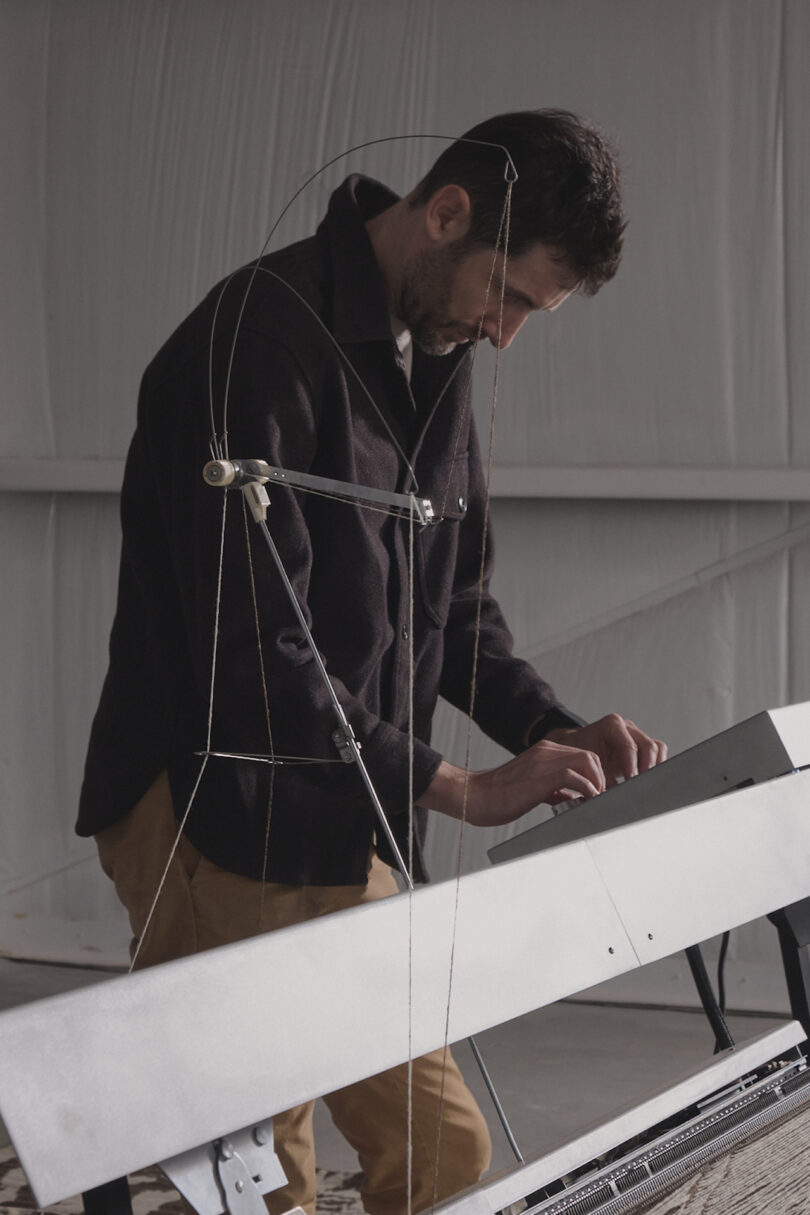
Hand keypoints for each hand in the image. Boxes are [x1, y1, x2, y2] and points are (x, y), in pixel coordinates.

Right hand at [422, 738, 606, 827]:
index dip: (595, 773)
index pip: (582, 754)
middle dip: (601, 776)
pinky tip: (585, 801)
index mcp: (543, 752)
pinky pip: (574, 776)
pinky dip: (586, 788)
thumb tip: (571, 797)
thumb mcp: (530, 788)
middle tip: (600, 797)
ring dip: (597, 781)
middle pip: (589, 754)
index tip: (598, 792)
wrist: (471, 795)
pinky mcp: (539, 777)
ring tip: (595, 799)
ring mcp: (542, 762)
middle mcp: (545, 751)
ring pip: (586, 760)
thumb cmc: (496, 796)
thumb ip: (552, 788)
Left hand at [545, 713, 666, 786]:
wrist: (575, 748)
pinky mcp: (642, 745)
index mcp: (612, 726)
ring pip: (657, 749)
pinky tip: (647, 780)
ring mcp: (636, 734)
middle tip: (641, 787)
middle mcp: (627, 727)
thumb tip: (612, 798)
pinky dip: (655, 766)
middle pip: (648, 746)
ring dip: (654, 767)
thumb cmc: (580, 755)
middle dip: (646, 769)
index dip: (632, 767)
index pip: (629, 746)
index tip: (632, 782)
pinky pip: (657, 753)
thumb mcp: (589, 767)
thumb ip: (603, 781)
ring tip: (645, 785)